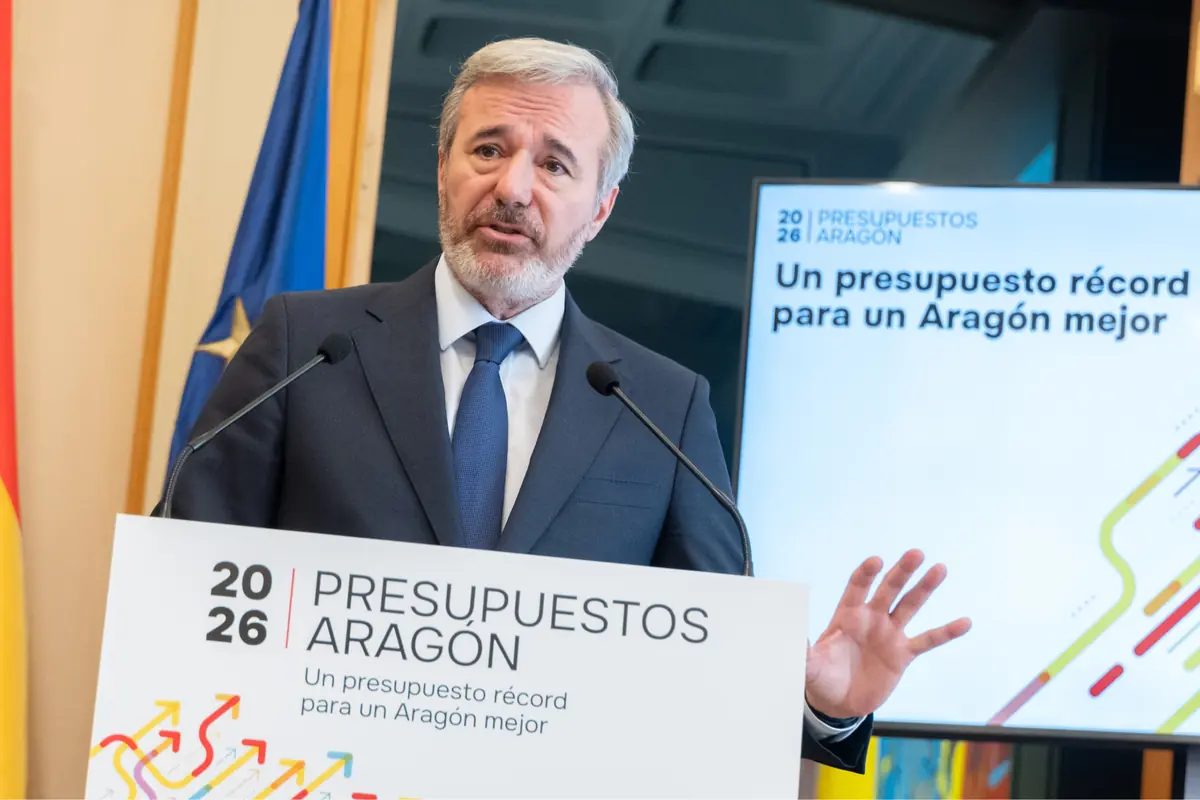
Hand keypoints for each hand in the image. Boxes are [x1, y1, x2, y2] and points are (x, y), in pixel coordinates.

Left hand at [805, 549, 969, 719]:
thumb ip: (803, 652)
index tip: (876, 561)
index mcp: (846, 615)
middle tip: (916, 553)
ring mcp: (889, 634)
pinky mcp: (903, 654)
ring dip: (925, 588)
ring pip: (910, 606)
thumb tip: (792, 638)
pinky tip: (965, 622)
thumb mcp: (808, 666)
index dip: (866, 574)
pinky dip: (945, 632)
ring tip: (940, 569)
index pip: (857, 587)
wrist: (838, 701)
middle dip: (901, 572)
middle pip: (888, 589)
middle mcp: (870, 618)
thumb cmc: (820, 676)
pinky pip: (927, 640)